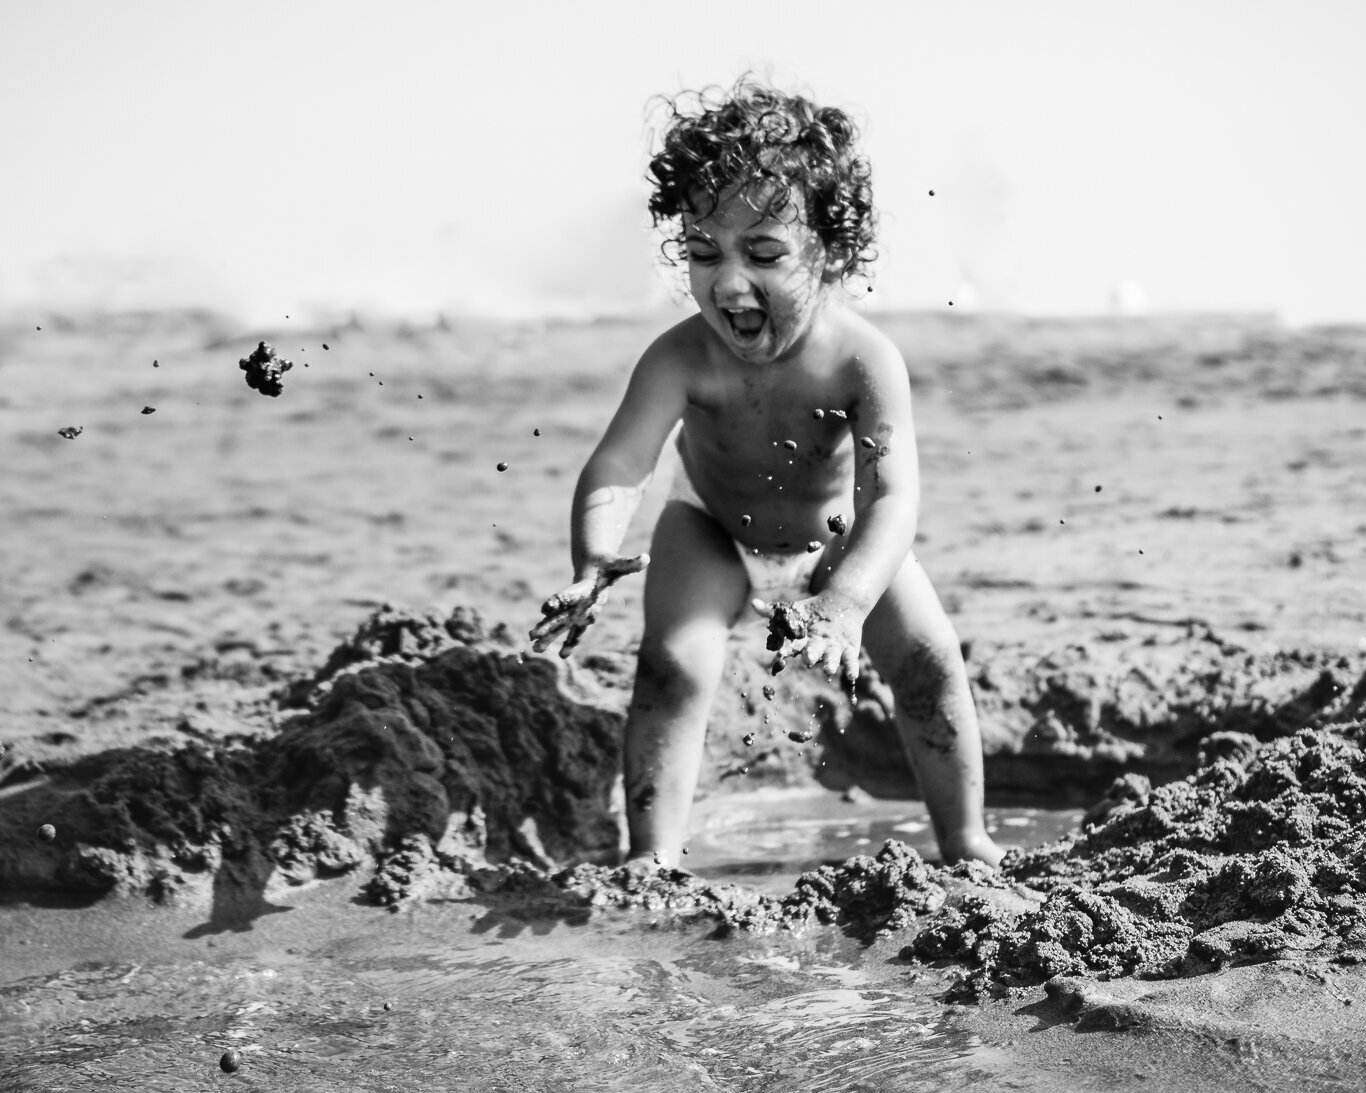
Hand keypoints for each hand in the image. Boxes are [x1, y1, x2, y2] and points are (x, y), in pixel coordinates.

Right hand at [529, 554, 649, 657]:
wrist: (596, 566)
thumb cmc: (608, 565)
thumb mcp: (619, 564)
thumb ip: (630, 563)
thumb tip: (646, 558)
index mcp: (582, 588)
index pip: (568, 595)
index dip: (558, 600)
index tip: (545, 608)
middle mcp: (576, 602)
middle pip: (560, 615)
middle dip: (547, 626)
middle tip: (532, 635)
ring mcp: (576, 611)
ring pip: (561, 626)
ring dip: (549, 637)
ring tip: (534, 649)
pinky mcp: (581, 617)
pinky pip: (575, 633)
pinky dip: (570, 643)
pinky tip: (562, 656)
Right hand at [752, 591, 862, 681]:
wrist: (840, 606)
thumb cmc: (812, 612)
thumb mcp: (793, 610)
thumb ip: (772, 610)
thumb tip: (753, 603)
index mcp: (802, 642)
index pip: (792, 648)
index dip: (787, 652)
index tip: (780, 656)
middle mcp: (817, 649)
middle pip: (812, 654)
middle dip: (810, 657)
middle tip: (808, 660)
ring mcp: (833, 651)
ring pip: (831, 660)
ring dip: (829, 665)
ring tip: (829, 669)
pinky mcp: (849, 651)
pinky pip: (850, 662)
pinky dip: (851, 668)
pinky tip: (852, 675)